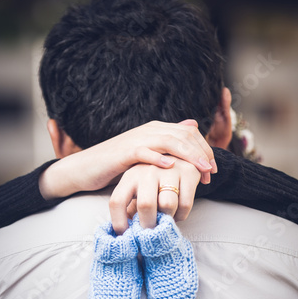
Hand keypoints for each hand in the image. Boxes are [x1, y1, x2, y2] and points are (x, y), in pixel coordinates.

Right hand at [39, 120, 215, 198]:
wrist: (86, 168)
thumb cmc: (118, 165)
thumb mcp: (147, 154)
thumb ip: (168, 143)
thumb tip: (192, 125)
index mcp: (156, 130)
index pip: (189, 132)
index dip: (204, 149)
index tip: (212, 170)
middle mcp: (149, 130)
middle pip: (184, 135)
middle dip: (202, 153)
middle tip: (211, 172)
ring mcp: (136, 139)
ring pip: (169, 141)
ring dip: (188, 155)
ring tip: (201, 170)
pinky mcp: (123, 152)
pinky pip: (144, 151)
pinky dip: (158, 158)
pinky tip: (170, 167)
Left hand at [109, 157, 200, 233]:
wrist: (180, 157)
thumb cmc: (154, 182)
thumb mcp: (138, 190)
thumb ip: (130, 209)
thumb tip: (124, 235)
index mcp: (130, 176)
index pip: (117, 201)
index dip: (119, 222)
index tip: (126, 235)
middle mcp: (148, 171)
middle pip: (146, 205)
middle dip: (148, 224)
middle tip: (150, 232)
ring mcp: (169, 170)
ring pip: (168, 205)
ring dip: (167, 219)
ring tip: (165, 220)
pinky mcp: (188, 173)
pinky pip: (185, 204)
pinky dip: (181, 216)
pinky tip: (177, 214)